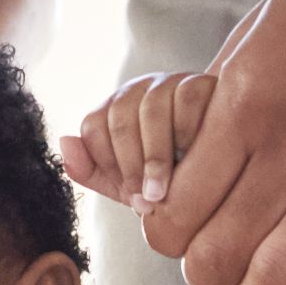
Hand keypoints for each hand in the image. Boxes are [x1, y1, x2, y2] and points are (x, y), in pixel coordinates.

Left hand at [62, 71, 221, 211]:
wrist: (222, 160)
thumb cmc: (171, 173)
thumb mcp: (129, 181)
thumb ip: (92, 170)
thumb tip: (63, 142)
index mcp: (114, 110)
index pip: (93, 126)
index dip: (108, 165)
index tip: (130, 197)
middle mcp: (138, 91)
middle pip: (120, 117)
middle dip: (132, 165)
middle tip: (148, 201)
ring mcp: (169, 83)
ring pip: (151, 109)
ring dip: (157, 157)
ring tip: (165, 192)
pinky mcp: (202, 83)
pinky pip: (187, 102)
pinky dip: (188, 135)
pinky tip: (196, 162)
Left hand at [151, 0, 285, 284]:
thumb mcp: (262, 32)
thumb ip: (227, 99)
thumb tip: (188, 151)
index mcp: (240, 104)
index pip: (170, 215)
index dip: (174, 245)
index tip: (199, 239)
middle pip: (211, 261)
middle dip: (214, 283)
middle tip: (238, 276)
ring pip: (276, 284)